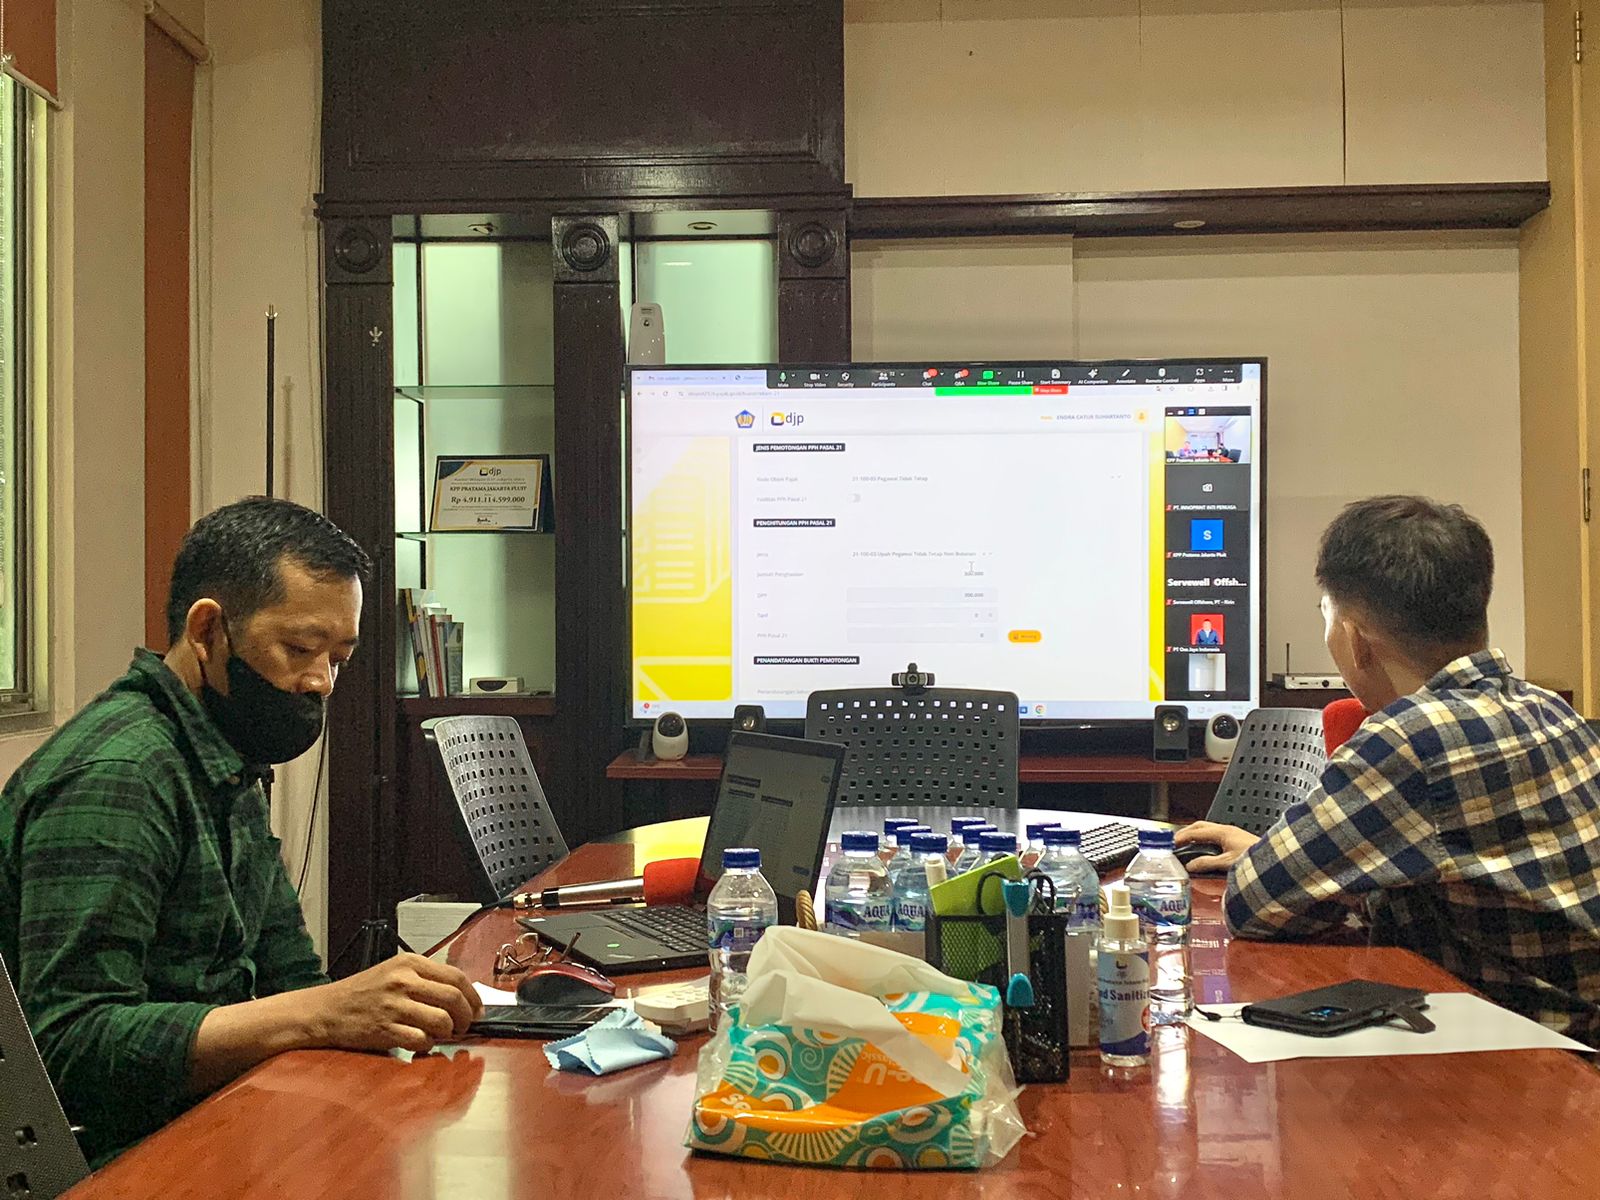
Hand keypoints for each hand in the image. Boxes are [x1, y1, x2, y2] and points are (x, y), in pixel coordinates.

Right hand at [308, 953, 483, 1054]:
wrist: (325, 1010)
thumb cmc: (362, 993)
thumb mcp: (394, 972)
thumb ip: (425, 979)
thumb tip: (460, 997)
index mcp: (410, 963)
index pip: (456, 977)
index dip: (473, 997)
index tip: (477, 1009)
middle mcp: (404, 980)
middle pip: (454, 999)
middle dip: (466, 1017)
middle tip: (464, 1026)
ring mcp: (394, 1005)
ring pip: (442, 1021)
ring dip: (448, 1033)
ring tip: (441, 1035)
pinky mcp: (385, 1030)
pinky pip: (421, 1040)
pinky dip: (427, 1046)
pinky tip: (421, 1044)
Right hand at [1174, 820, 1259, 873]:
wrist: (1274, 859)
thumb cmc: (1255, 858)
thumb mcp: (1227, 863)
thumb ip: (1207, 863)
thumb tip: (1191, 865)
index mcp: (1222, 832)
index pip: (1196, 832)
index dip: (1181, 837)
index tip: (1171, 843)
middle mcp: (1226, 830)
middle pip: (1200, 827)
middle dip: (1186, 832)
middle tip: (1176, 841)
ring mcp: (1232, 833)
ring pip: (1207, 830)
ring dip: (1195, 835)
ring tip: (1187, 845)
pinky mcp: (1236, 840)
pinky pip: (1214, 835)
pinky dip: (1204, 840)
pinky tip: (1204, 849)